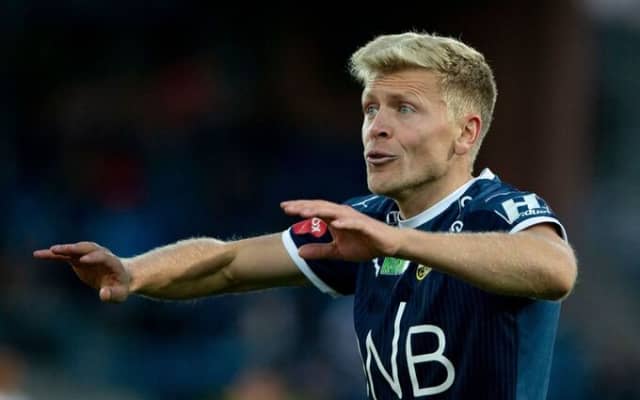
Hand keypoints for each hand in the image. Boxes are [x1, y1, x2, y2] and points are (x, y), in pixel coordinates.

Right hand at [33, 242, 129, 302]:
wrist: (120, 277)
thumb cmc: (120, 287)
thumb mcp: (120, 294)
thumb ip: (113, 295)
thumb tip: (103, 294)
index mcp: (112, 262)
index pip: (103, 257)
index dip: (94, 258)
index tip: (84, 260)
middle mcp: (100, 254)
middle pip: (88, 248)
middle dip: (76, 249)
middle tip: (63, 250)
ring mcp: (88, 255)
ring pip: (75, 249)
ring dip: (64, 249)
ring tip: (50, 251)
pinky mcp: (78, 259)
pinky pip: (65, 255)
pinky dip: (53, 255)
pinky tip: (39, 254)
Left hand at [281, 200, 401, 261]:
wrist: (388, 245)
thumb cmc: (364, 244)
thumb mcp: (337, 251)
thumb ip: (319, 251)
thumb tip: (299, 253)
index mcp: (335, 219)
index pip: (315, 211)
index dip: (300, 208)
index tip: (284, 208)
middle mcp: (342, 215)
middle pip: (320, 207)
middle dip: (304, 206)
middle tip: (287, 207)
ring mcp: (354, 219)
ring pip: (334, 212)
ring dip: (319, 211)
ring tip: (304, 212)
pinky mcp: (366, 226)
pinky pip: (354, 222)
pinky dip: (345, 222)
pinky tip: (335, 223)